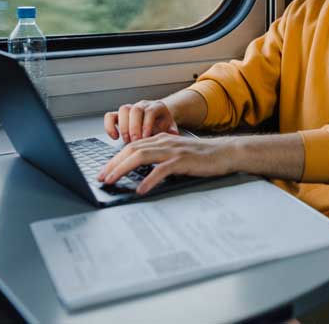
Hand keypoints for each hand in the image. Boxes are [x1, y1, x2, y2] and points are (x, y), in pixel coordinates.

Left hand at [96, 134, 236, 193]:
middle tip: (101, 177)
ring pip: (141, 156)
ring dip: (123, 168)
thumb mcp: (177, 154)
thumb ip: (160, 159)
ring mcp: (174, 150)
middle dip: (113, 163)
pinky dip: (149, 179)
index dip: (115, 159)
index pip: (132, 146)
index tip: (104, 171)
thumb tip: (142, 173)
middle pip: (131, 149)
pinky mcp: (184, 160)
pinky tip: (142, 189)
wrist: (226, 152)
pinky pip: (162, 169)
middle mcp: (164, 142)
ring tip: (112, 180)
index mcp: (161, 139)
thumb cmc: (203, 156)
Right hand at [104, 99, 178, 143]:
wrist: (159, 118)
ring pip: (123, 110)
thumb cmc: (163, 124)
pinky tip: (114, 137)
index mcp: (157, 107)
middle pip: (135, 110)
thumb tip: (174, 135)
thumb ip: (172, 131)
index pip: (150, 111)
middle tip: (135, 141)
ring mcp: (130, 109)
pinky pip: (110, 116)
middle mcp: (143, 105)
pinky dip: (110, 126)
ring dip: (123, 126)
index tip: (146, 138)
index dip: (147, 124)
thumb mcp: (171, 127)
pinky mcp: (120, 115)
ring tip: (126, 140)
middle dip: (134, 127)